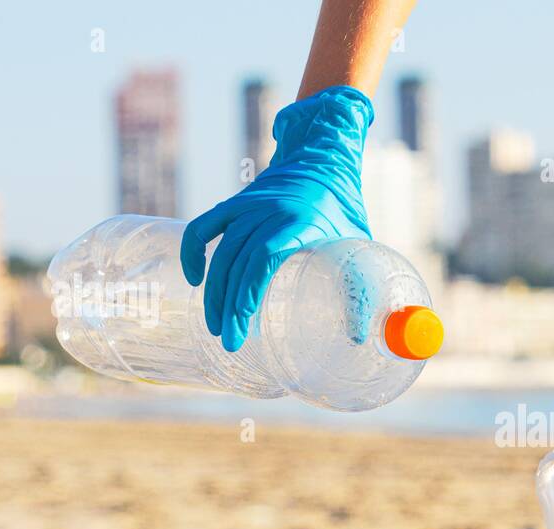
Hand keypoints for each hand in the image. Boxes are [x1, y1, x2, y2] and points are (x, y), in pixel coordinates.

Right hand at [180, 85, 373, 351]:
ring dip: (214, 291)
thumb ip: (360, 290)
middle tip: (230, 341)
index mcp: (299, 222)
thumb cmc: (344, 212)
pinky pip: (203, 227)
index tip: (244, 322)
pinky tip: (195, 280)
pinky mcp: (235, 205)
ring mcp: (247, 207)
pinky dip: (193, 252)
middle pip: (238, 262)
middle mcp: (268, 212)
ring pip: (221, 252)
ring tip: (217, 325)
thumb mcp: (358, 249)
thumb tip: (359, 338)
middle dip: (229, 305)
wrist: (324, 161)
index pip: (265, 257)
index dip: (250, 290)